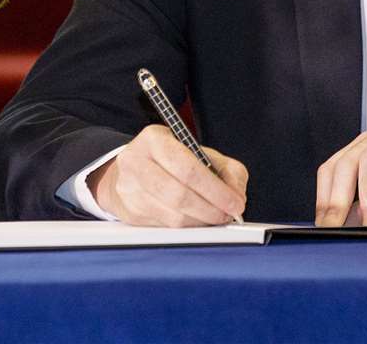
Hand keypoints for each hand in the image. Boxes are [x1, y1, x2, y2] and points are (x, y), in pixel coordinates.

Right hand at [88, 125, 247, 226]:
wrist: (134, 168)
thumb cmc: (173, 160)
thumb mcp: (202, 153)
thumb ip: (228, 170)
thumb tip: (237, 197)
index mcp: (155, 139)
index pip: (188, 168)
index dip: (215, 190)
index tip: (235, 203)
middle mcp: (136, 163)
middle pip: (179, 195)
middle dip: (211, 210)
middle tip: (228, 214)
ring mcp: (129, 190)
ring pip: (173, 217)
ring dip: (201, 221)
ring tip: (215, 217)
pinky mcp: (130, 213)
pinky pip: (165, 228)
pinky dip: (188, 228)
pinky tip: (198, 221)